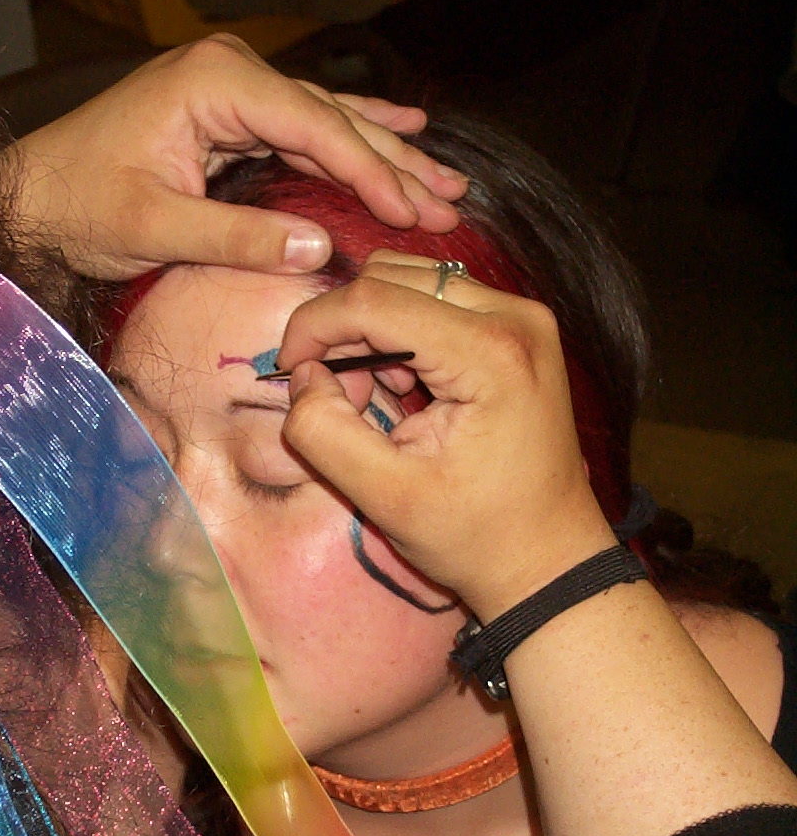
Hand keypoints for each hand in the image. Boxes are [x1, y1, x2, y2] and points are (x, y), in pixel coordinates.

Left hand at [0, 36, 466, 278]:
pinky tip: (403, 126)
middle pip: (333, 118)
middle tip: (452, 203)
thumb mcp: (154, 231)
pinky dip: (353, 132)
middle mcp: (230, 71)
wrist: (27, 198)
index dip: (372, 172)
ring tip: (446, 178)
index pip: (315, 126)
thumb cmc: (76, 209)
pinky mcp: (228, 110)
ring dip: (387, 152)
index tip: (416, 213)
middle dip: (396, 164)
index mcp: (215, 82)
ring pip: (328, 120)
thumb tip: (320, 250)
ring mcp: (231, 87)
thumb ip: (238, 237)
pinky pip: (305, 123)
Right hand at [277, 251, 615, 621]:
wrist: (548, 559)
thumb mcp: (386, 498)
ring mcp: (521, 317)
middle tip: (341, 399)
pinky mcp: (516, 329)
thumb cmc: (476, 537)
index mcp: (491, 353)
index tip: (287, 372)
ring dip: (371, 331)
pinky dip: (400, 335)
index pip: (374, 298)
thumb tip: (302, 377)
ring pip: (410, 282)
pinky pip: (435, 302)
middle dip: (344, 330)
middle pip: (391, 276)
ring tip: (374, 398)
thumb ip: (325, 433)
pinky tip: (404, 391)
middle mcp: (515, 316)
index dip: (313, 326)